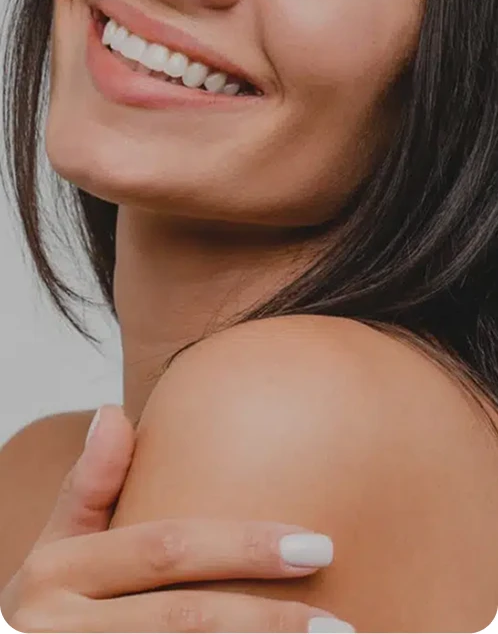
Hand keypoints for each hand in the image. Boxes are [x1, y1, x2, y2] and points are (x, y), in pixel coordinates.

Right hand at [0, 404, 353, 631]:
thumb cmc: (45, 608)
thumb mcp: (54, 548)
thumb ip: (88, 487)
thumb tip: (113, 411)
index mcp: (57, 571)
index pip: (166, 550)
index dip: (243, 547)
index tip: (317, 545)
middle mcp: (61, 627)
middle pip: (183, 619)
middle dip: (266, 622)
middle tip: (338, 623)